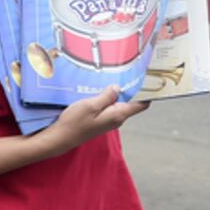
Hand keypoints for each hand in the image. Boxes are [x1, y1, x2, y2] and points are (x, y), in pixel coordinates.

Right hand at [33, 85, 148, 159]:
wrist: (61, 138)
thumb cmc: (74, 123)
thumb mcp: (90, 105)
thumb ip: (106, 96)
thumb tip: (118, 88)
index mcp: (118, 115)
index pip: (141, 105)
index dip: (147, 93)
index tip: (148, 79)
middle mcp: (116, 119)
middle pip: (130, 102)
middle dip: (130, 88)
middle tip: (127, 71)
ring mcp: (108, 120)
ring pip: (118, 103)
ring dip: (116, 92)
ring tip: (111, 77)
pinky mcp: (100, 120)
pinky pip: (108, 106)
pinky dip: (107, 97)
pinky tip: (98, 89)